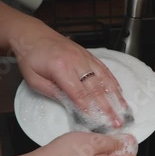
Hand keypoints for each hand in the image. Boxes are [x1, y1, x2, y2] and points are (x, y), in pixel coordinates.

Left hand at [11, 33, 128, 127]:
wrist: (32, 34)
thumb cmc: (30, 56)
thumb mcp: (33, 79)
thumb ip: (53, 92)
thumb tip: (70, 105)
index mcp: (61, 68)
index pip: (78, 93)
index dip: (89, 109)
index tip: (97, 121)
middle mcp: (76, 61)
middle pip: (95, 88)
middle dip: (107, 107)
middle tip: (116, 121)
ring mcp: (84, 57)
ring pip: (104, 79)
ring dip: (115, 96)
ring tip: (123, 110)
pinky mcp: (88, 55)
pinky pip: (104, 69)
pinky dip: (113, 82)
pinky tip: (119, 92)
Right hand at [29, 132, 136, 155]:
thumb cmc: (66, 155)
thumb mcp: (93, 141)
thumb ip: (113, 141)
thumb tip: (128, 141)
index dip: (128, 143)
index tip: (119, 131)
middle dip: (115, 145)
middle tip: (102, 133)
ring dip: (103, 148)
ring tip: (91, 139)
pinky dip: (94, 154)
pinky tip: (84, 147)